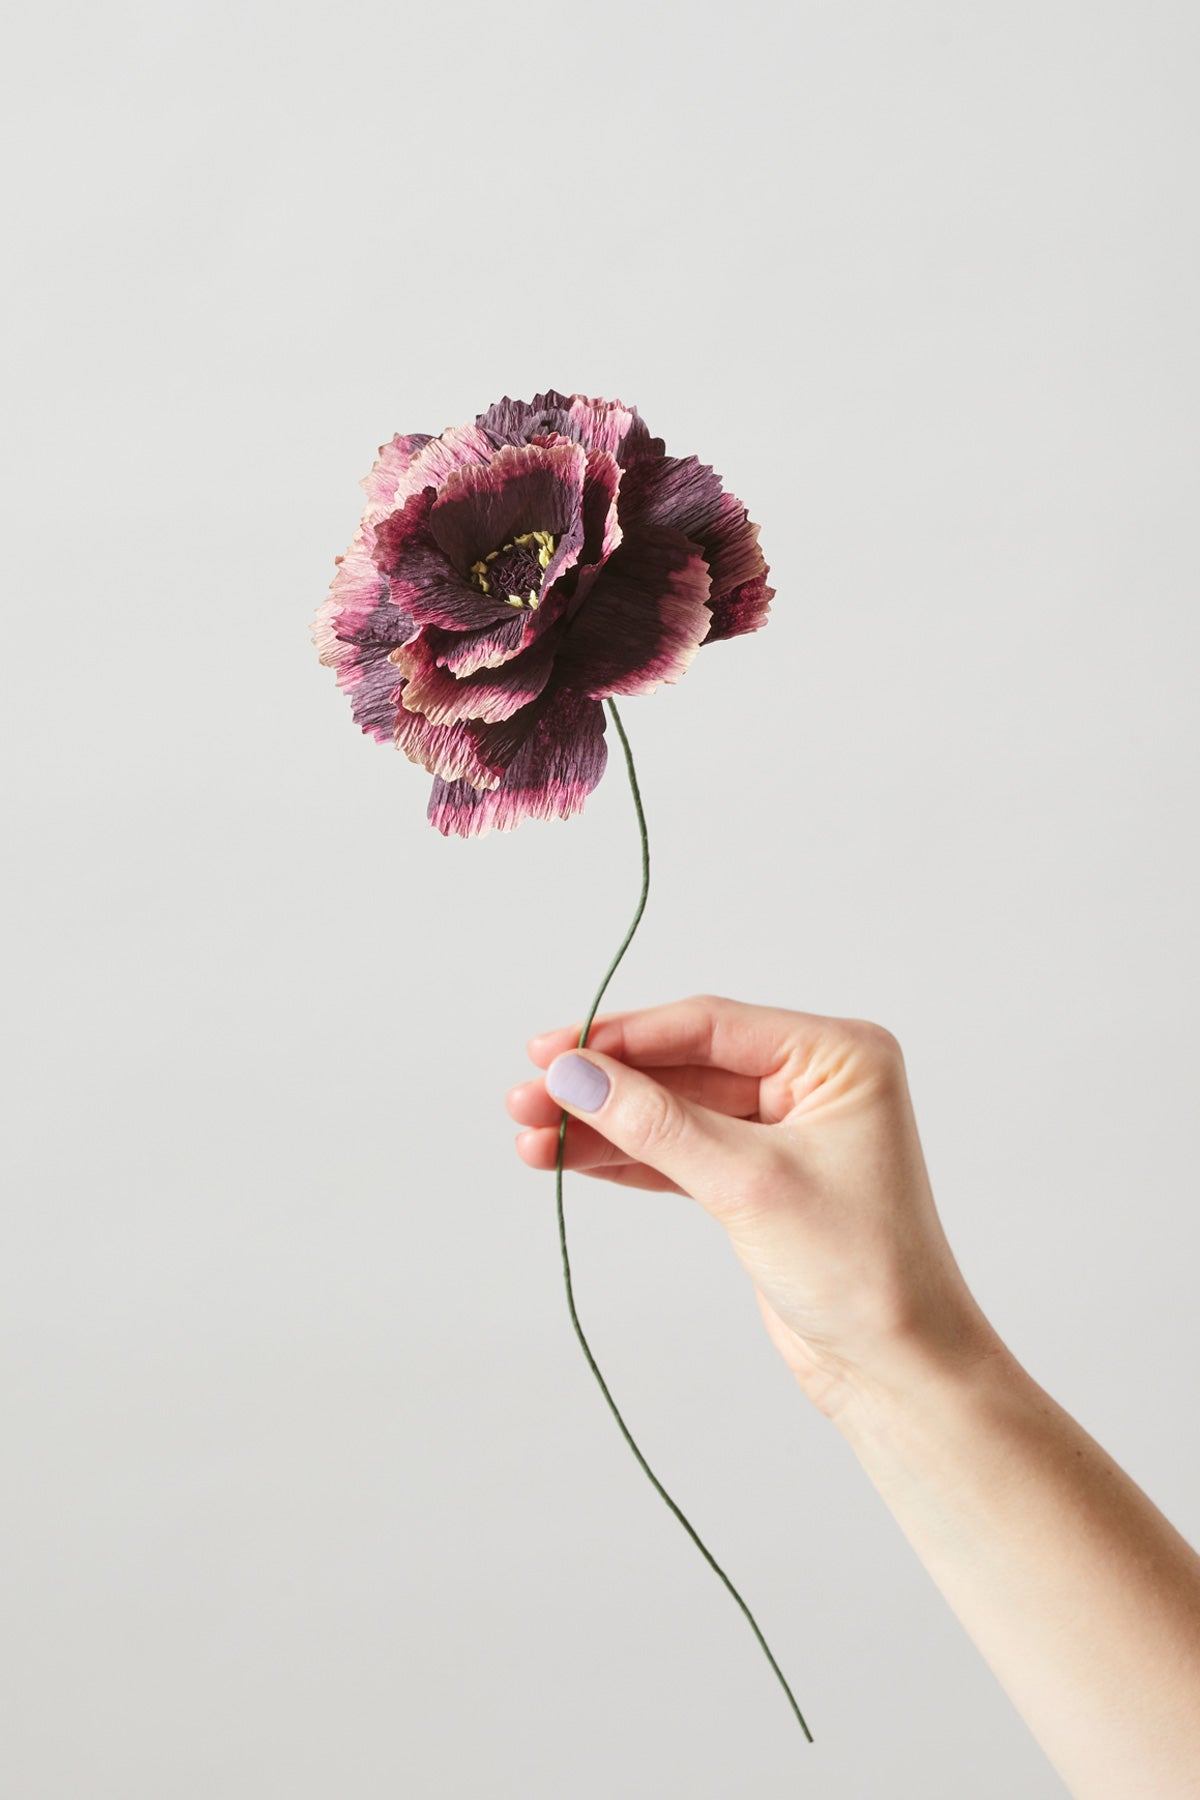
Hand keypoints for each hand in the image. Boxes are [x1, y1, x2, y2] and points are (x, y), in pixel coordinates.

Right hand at [507, 993, 996, 1415]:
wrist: (897, 1371)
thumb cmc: (860, 1271)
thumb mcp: (748, 1184)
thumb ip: (655, 1124)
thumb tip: (575, 1075)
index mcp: (838, 1055)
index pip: (711, 1025)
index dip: (625, 1038)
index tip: (553, 1051)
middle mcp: (814, 1081)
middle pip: (684, 1065)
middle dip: (604, 1085)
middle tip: (528, 1096)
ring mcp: (785, 1130)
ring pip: (674, 1111)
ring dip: (604, 1125)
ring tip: (532, 1137)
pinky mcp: (759, 1180)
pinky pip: (680, 1151)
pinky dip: (627, 1158)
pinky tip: (570, 1158)